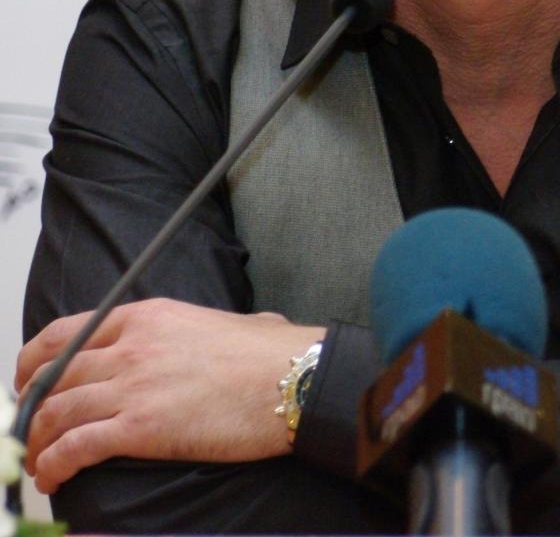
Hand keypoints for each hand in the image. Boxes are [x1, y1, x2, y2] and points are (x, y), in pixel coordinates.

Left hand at [13, 298, 324, 493]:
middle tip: (30, 427)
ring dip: (36, 442)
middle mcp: (132, 347)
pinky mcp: (139, 428)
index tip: (29, 381)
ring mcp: (133, 386)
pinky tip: (53, 476)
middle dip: (30, 406)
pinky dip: (54, 465)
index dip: (35, 361)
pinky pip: (74, 448)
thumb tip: (238, 333)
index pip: (67, 333)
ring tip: (38, 460)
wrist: (295, 380)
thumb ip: (208, 328)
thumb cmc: (274, 355)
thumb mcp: (230, 323)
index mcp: (149, 317)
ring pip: (54, 414)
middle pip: (54, 376)